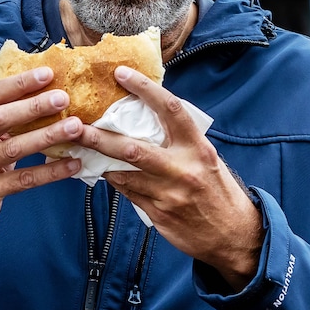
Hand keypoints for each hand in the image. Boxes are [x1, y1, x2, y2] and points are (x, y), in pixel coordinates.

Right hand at [0, 67, 83, 257]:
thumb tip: (43, 91)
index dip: (18, 84)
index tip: (47, 74)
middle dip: (33, 107)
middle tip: (63, 98)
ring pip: (13, 149)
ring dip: (47, 136)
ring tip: (75, 127)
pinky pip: (24, 180)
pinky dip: (51, 171)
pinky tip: (73, 164)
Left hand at [77, 66, 263, 290]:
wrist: (233, 234)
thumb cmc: (219, 191)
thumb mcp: (208, 159)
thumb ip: (182, 142)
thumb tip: (150, 120)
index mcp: (198, 148)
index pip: (170, 110)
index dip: (145, 89)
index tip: (122, 74)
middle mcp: (183, 169)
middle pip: (132, 148)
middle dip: (99, 137)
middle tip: (76, 126)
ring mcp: (168, 194)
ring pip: (123, 174)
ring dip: (101, 161)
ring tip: (82, 149)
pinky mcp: (158, 214)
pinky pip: (128, 193)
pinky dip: (115, 180)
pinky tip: (105, 172)